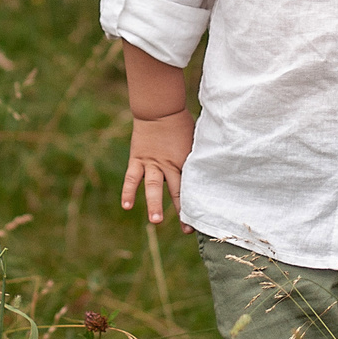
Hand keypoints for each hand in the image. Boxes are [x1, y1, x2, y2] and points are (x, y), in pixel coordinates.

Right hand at [120, 110, 193, 224]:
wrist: (159, 109)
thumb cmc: (181, 123)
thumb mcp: (195, 140)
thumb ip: (198, 157)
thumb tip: (210, 167)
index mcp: (185, 160)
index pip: (193, 185)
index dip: (197, 203)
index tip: (203, 219)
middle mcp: (169, 164)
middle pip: (176, 190)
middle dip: (182, 210)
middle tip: (187, 229)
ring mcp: (152, 162)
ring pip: (153, 186)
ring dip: (154, 204)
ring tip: (156, 221)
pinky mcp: (138, 159)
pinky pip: (132, 177)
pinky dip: (128, 191)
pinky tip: (126, 206)